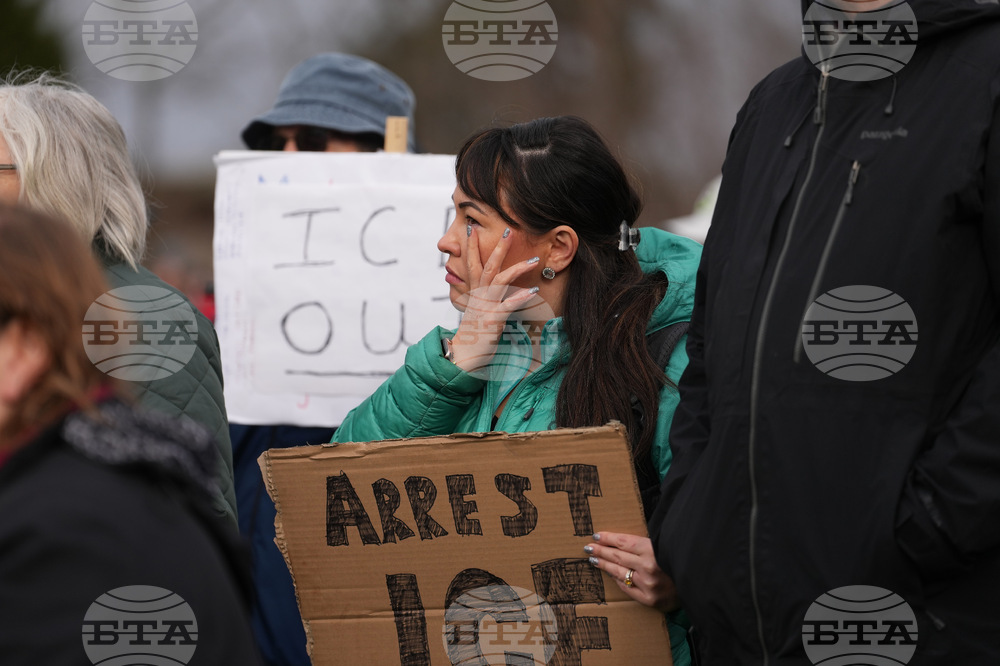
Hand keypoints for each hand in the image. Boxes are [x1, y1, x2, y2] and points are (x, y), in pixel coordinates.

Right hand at [450, 225, 539, 374]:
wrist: (463, 355)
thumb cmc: (472, 334)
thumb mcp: (476, 310)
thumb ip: (481, 296)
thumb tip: (485, 286)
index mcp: (474, 291)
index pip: (472, 263)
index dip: (471, 245)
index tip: (471, 227)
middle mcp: (479, 295)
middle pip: (487, 265)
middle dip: (498, 247)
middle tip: (508, 230)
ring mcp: (486, 306)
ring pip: (499, 280)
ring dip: (517, 268)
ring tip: (535, 260)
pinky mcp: (493, 320)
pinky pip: (508, 305)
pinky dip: (521, 297)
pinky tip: (533, 290)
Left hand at [587, 531, 679, 612]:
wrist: (699, 584)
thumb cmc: (681, 559)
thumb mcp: (665, 544)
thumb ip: (647, 542)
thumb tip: (622, 538)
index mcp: (653, 549)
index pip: (623, 542)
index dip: (608, 538)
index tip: (596, 535)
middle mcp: (649, 567)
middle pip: (618, 556)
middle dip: (601, 550)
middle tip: (588, 547)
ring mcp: (648, 584)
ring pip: (619, 572)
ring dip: (604, 564)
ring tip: (594, 559)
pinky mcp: (650, 599)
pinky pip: (627, 589)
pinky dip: (618, 581)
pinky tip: (610, 575)